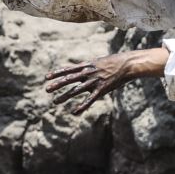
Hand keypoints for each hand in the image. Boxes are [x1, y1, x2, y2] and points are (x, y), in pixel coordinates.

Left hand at [45, 48, 167, 114]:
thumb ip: (89, 67)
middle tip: (47, 89)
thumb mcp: (98, 62)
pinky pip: (90, 99)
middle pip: (69, 79)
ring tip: (55, 101)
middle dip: (57, 84)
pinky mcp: (102, 89)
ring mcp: (94, 81)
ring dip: (65, 96)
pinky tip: (74, 111)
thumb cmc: (114, 63)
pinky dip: (82, 106)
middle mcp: (88, 73)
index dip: (57, 73)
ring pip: (76, 90)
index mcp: (87, 65)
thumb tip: (81, 69)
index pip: (69, 69)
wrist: (127, 64)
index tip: (46, 77)